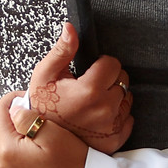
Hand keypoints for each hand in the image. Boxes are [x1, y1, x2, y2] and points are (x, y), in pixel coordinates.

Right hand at [26, 24, 131, 154]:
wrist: (40, 136)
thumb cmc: (42, 104)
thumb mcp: (45, 74)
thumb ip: (62, 50)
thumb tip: (71, 28)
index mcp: (90, 90)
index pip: (113, 64)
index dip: (101, 64)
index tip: (88, 72)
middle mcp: (104, 109)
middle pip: (122, 80)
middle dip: (108, 80)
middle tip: (88, 88)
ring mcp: (111, 126)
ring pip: (126, 99)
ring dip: (114, 97)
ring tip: (92, 102)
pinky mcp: (114, 139)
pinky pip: (128, 119)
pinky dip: (117, 116)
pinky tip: (98, 116)